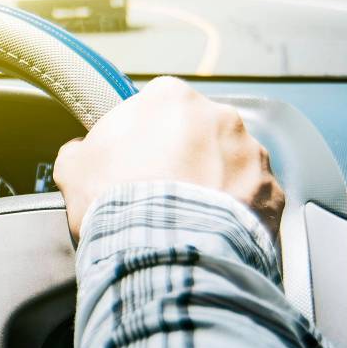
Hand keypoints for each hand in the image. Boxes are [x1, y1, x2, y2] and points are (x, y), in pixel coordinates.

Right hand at [54, 76, 283, 240]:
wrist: (163, 249)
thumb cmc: (116, 199)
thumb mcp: (73, 168)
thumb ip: (80, 150)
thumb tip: (80, 152)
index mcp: (170, 98)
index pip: (156, 105)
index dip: (143, 135)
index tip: (133, 160)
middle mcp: (220, 116)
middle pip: (200, 132)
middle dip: (185, 157)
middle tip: (159, 191)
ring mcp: (252, 154)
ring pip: (231, 164)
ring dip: (213, 183)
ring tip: (187, 217)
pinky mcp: (273, 193)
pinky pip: (253, 199)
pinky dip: (236, 213)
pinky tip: (211, 233)